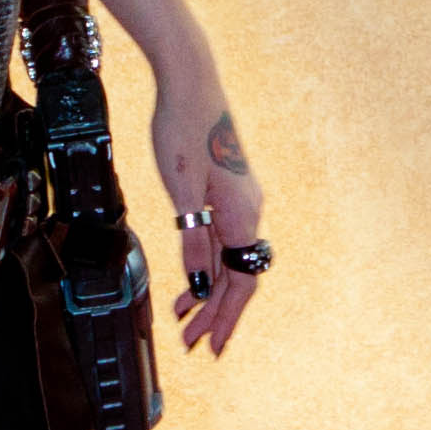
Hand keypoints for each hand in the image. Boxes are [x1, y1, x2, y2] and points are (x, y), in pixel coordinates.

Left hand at [153, 83, 263, 356]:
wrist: (191, 83)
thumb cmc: (183, 130)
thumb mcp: (182, 192)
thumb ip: (193, 240)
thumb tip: (202, 285)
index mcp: (242, 215)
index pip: (240, 282)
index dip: (226, 317)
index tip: (213, 346)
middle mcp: (248, 211)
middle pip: (237, 275)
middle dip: (216, 312)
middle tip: (193, 343)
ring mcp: (240, 200)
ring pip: (228, 258)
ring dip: (209, 290)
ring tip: (184, 316)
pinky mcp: (228, 190)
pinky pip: (222, 238)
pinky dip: (206, 263)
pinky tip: (192, 275)